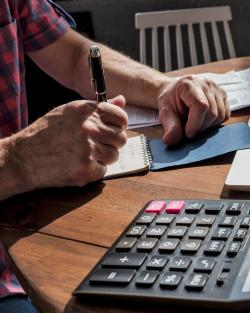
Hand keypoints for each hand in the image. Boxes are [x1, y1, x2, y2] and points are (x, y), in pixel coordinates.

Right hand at [11, 95, 127, 188]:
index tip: (112, 129)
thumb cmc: (46, 133)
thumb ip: (98, 108)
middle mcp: (89, 128)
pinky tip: (78, 164)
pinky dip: (94, 169)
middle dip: (111, 143)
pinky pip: (104, 170)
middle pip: (121, 138)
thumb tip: (121, 100)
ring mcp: (88, 150)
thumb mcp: (69, 112)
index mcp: (86, 112)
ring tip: (85, 154)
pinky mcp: (86, 169)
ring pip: (114, 155)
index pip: (121, 118)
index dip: (119, 125)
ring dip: (103, 157)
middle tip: (96, 145)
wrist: (23, 158)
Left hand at [157, 75, 229, 144]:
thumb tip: (171, 140)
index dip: (195, 124)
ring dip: (209, 126)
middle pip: (212, 113)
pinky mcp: (223, 95)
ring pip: (221, 115)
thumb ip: (170, 126)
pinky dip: (216, 123)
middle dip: (201, 127)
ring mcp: (217, 88)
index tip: (188, 134)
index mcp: (190, 83)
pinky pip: (226, 115)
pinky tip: (204, 120)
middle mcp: (206, 83)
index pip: (201, 106)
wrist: (176, 92)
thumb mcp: (165, 113)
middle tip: (190, 130)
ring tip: (196, 124)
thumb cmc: (171, 101)